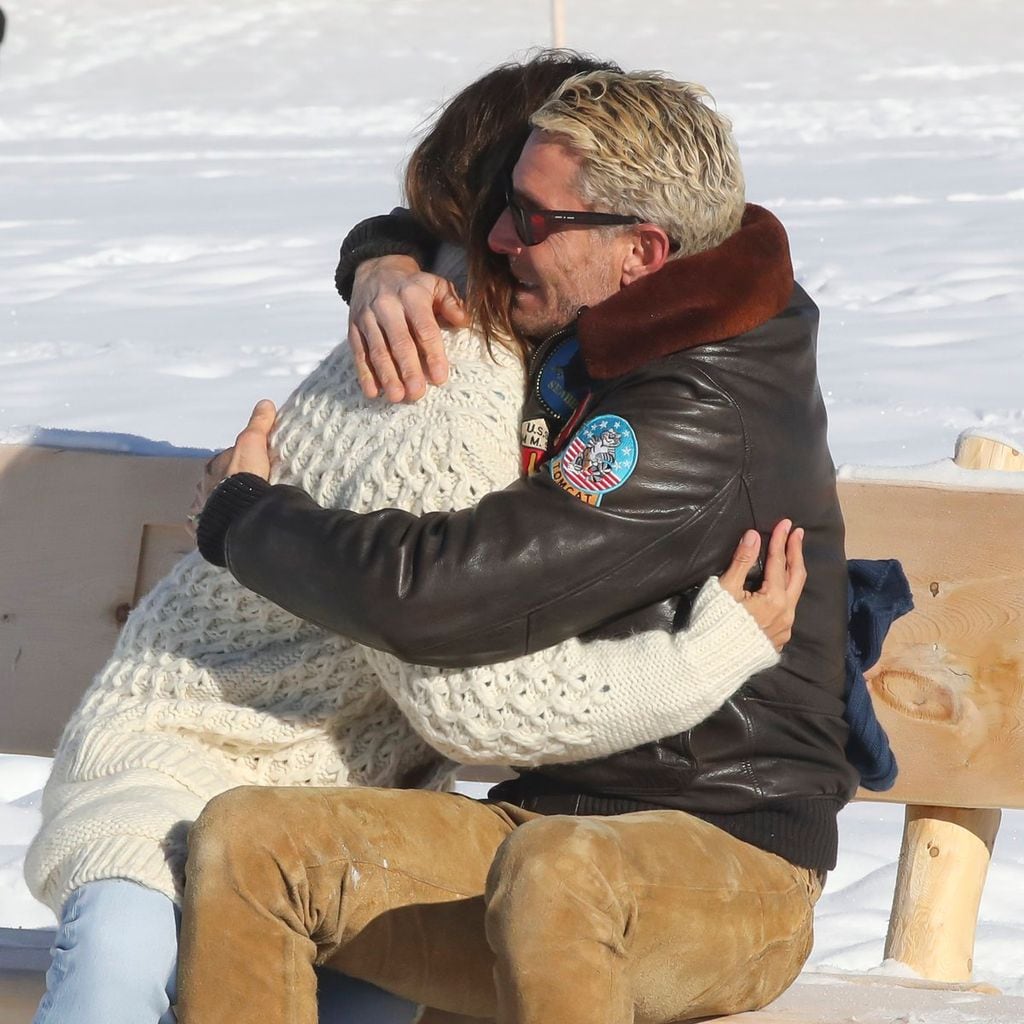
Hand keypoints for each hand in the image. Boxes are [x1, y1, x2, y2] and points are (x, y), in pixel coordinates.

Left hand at [185, 401, 276, 535]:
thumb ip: (259, 425)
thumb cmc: (244, 476)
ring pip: (211, 504)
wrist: (239, 514)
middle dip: (229, 485)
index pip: (228, 460)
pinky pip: (207, 527)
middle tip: (252, 490)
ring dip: (222, 506)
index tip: (258, 467)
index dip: (243, 461)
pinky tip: (225, 528)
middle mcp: (203, 487)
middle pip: (218, 482)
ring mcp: (202, 510)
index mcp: (213, 466)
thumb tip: (265, 403)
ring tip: (241, 512)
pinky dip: (214, 526)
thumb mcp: (253, 443)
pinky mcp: (203, 531)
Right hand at [347, 254, 467, 402]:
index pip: (424, 329)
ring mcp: (367, 317)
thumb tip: (464, 320)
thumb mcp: (436, 285)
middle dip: (408, 370)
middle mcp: (387, 306)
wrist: (375, 271)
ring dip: (387, 376)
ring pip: (377, 350)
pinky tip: (373, 392)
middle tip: (417, 394)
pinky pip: (359, 353)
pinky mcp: (353, 328)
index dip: (433, 354)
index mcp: (412, 295)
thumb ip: (451, 302)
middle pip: (399, 342)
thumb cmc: (413, 286)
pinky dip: (365, 374)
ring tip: (397, 397)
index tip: (440, 378)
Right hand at [719, 520, 806, 651]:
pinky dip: (786, 594)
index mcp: (773, 599)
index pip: (779, 563)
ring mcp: (784, 629)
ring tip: (791, 557)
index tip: (786, 523)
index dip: (780, 541)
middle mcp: (785, 614)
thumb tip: (754, 535)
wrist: (711, 662)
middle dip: (796, 553)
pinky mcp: (777, 641)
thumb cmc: (715, 621)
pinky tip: (781, 589)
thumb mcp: (725, 589)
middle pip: (797, 577)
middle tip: (797, 534)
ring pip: (794, 596)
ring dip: (793, 573)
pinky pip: (788, 612)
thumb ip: (741, 561)